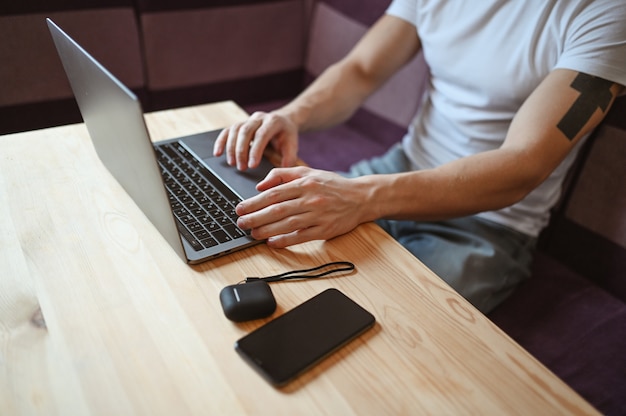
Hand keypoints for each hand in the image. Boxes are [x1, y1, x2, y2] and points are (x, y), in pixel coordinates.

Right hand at [213, 111, 298, 170]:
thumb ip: (289, 158)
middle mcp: (259, 118)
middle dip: (241, 151)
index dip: (255, 150)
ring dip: (231, 148)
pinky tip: (217, 153)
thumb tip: (280, 172)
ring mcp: (248, 119)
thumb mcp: (292, 145)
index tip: (252, 166)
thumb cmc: (287, 135)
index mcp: (274, 121)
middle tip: (241, 168)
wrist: (283, 121)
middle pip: (245, 131)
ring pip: (235, 130)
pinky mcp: (240, 124)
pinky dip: (221, 142)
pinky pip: (227, 131)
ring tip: (232, 164)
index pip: (261, 135)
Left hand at [236, 167, 368, 247]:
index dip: (254, 202)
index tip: (240, 208)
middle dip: (255, 217)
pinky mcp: (324, 230)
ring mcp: (318, 215)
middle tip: (241, 223)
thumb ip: (283, 174)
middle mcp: (310, 199)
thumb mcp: (308, 172)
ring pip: (287, 224)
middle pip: (277, 210)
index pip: (274, 194)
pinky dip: (285, 240)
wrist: (361, 197)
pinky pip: (301, 236)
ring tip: (252, 233)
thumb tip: (261, 186)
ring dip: (266, 230)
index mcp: (305, 183)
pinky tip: (272, 242)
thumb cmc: (332, 185)